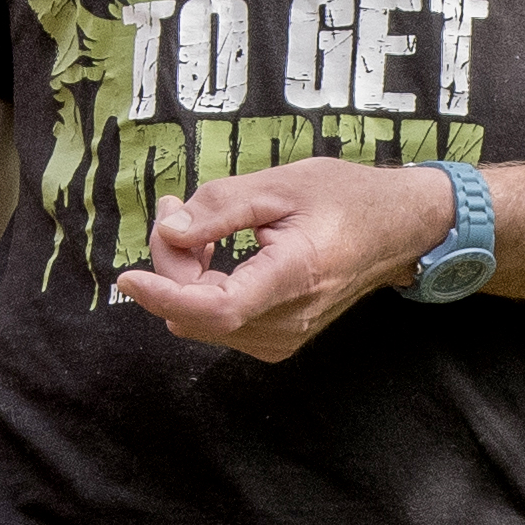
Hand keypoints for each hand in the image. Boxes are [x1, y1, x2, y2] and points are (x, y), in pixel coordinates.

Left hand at [118, 153, 448, 364]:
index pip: (216, 307)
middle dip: (171, 262)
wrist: (396, 229)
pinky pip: (218, 323)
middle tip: (173, 206)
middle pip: (199, 312)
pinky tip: (214, 253)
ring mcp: (284, 337)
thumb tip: (171, 231)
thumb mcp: (281, 184)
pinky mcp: (277, 340)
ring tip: (197, 223)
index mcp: (295, 276)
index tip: (128, 276)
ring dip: (184, 275)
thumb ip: (221, 207)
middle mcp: (289, 320)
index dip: (165, 294)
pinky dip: (201, 289)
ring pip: (201, 320)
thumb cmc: (345, 198)